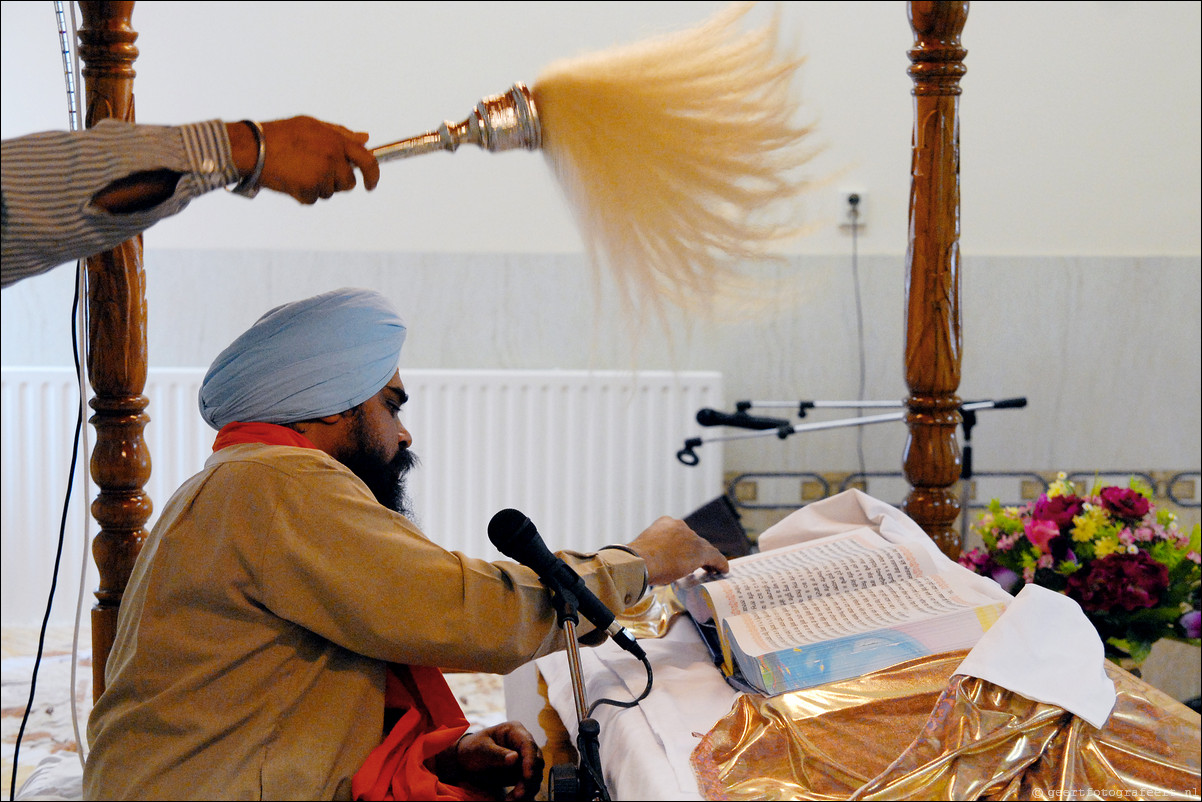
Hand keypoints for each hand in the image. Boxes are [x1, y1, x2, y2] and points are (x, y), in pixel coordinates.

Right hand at [228, 116, 380, 203]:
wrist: (253, 147)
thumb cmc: (281, 134)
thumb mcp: (312, 125)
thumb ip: (341, 134)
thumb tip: (366, 139)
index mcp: (336, 141)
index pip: (367, 160)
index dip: (373, 175)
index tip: (371, 184)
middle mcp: (333, 158)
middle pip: (348, 182)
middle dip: (336, 182)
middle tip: (315, 172)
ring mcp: (322, 174)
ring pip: (330, 192)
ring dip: (317, 186)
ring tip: (297, 170)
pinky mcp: (309, 189)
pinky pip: (313, 199)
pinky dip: (303, 194)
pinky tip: (290, 179)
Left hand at [439, 721, 543, 800]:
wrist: (465, 760)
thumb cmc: (472, 748)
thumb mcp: (481, 748)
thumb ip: (497, 754)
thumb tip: (515, 758)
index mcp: (514, 731)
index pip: (528, 744)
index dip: (530, 760)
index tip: (528, 776)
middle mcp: (522, 744)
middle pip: (536, 761)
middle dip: (529, 779)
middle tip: (518, 795)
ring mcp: (523, 759)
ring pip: (534, 775)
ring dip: (526, 789)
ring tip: (512, 800)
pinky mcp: (520, 772)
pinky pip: (527, 784)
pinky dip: (522, 794)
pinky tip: (512, 800)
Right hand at [625, 516, 728, 584]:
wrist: (640, 561)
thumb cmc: (637, 559)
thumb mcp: (646, 549)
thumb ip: (655, 551)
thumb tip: (657, 564)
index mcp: (665, 523)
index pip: (680, 535)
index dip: (684, 547)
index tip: (683, 556)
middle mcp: (680, 526)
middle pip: (694, 541)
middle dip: (695, 553)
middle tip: (697, 565)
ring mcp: (691, 538)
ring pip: (704, 549)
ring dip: (707, 559)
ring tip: (711, 569)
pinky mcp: (700, 551)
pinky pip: (715, 557)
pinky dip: (720, 564)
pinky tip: (722, 570)